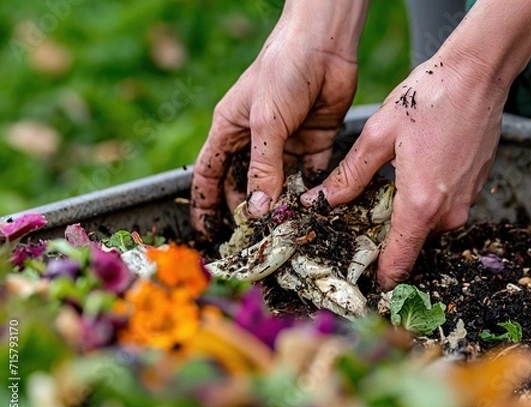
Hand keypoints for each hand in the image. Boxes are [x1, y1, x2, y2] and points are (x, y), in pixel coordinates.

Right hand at [191, 0, 367, 238]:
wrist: (324, 44)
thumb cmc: (282, 71)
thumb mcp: (266, 123)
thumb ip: (262, 169)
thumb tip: (257, 211)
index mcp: (231, 130)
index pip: (210, 174)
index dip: (205, 203)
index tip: (206, 232)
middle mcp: (256, 139)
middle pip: (244, 184)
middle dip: (246, 210)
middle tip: (252, 238)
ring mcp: (286, 142)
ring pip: (279, 184)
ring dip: (282, 205)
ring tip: (283, 230)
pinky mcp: (315, 141)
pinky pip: (311, 174)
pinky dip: (312, 192)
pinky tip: (313, 208)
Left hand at [301, 52, 508, 289]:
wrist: (478, 73)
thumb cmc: (428, 99)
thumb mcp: (377, 136)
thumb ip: (349, 176)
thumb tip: (320, 200)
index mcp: (421, 205)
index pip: (398, 261)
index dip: (378, 276)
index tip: (360, 280)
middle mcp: (449, 213)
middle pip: (409, 243)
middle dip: (383, 237)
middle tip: (355, 218)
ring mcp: (465, 202)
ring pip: (424, 225)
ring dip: (402, 216)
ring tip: (378, 191)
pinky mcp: (473, 189)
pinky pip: (440, 208)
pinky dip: (421, 201)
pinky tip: (406, 175)